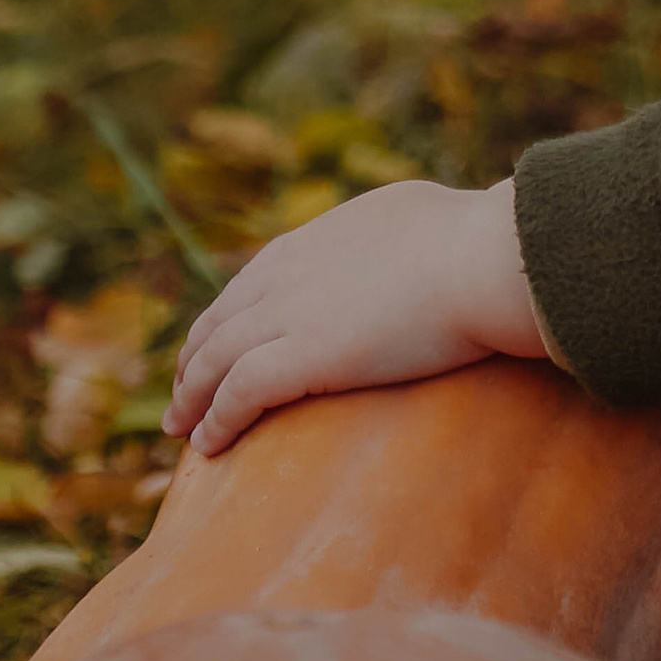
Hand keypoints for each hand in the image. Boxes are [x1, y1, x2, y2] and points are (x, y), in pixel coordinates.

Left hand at [167, 179, 546, 456]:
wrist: (481, 260)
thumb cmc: (477, 239)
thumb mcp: (424, 214)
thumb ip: (400, 233)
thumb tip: (422, 239)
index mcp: (319, 237)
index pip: (254, 279)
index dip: (230, 315)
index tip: (217, 340)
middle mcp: (290, 271)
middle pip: (220, 319)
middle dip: (194, 357)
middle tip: (182, 391)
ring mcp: (288, 312)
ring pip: (214, 359)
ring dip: (191, 396)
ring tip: (179, 427)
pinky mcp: (296, 356)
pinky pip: (236, 394)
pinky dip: (214, 420)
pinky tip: (206, 445)